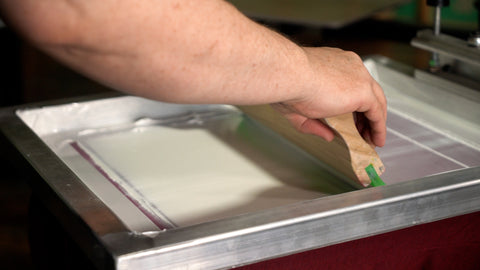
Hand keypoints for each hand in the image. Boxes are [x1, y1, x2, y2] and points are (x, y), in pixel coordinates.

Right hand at [272, 47, 386, 146]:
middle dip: (367, 114)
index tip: (353, 119)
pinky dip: (378, 128)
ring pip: (376, 101)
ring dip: (375, 123)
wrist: (289, 75)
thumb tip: (328, 135)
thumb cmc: (286, 84)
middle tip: (364, 132)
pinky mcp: (363, 91)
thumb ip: (315, 123)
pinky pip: (377, 113)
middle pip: (368, 91)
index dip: (354, 104)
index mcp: (333, 63)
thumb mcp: (299, 108)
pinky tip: (376, 139)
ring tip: (372, 139)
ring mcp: (359, 77)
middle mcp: (350, 66)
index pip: (352, 83)